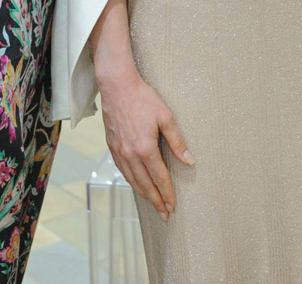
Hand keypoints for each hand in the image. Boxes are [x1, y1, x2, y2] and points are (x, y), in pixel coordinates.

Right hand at [100, 71, 191, 219]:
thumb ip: (177, 142)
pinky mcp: (112, 147)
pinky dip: (131, 182)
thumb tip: (189, 160)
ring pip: (132, 180)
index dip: (167, 194)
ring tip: (153, 204)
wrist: (117, 87)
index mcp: (145, 148)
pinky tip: (137, 185)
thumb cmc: (143, 98)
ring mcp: (119, 152)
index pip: (159, 178)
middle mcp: (130, 154)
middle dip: (156, 201)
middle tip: (164, 214)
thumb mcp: (166, 117)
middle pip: (145, 185)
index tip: (173, 206)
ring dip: (143, 194)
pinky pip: (123, 171)